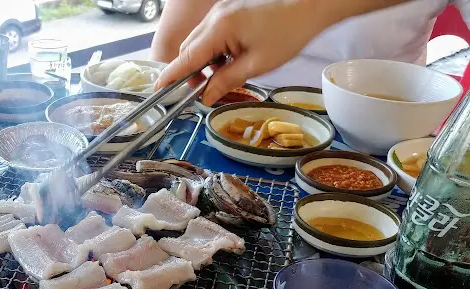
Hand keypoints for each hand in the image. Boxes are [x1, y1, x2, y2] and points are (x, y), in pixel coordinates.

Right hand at [156, 0, 331, 105]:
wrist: (311, 4)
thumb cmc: (288, 32)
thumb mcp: (256, 64)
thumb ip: (226, 81)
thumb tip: (206, 97)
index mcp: (219, 28)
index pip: (186, 58)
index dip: (171, 77)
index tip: (158, 91)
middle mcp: (215, 17)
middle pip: (189, 49)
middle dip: (190, 73)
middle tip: (201, 93)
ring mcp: (222, 11)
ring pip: (199, 42)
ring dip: (202, 63)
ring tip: (219, 78)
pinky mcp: (230, 11)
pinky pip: (211, 34)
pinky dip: (213, 51)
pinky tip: (228, 62)